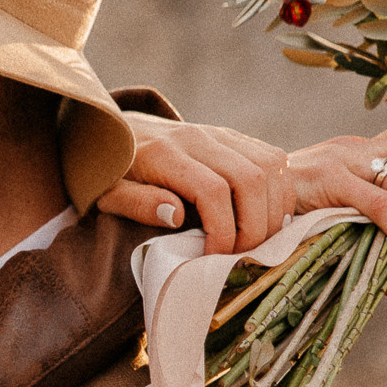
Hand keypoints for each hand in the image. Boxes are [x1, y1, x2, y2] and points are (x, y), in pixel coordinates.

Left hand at [95, 112, 293, 254]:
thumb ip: (136, 203)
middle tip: (241, 256)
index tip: (214, 258)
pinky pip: (273, 158)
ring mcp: (219, 133)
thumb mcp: (107, 192)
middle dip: (255, 226)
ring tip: (257, 241)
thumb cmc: (109, 170)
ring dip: (273, 209)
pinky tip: (268, 218)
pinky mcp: (232, 136)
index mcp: (164, 154)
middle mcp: (198, 138)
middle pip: (251, 179)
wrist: (112, 129)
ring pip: (270, 166)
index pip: (213, 191)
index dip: (223, 231)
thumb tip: (176, 215)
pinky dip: (279, 191)